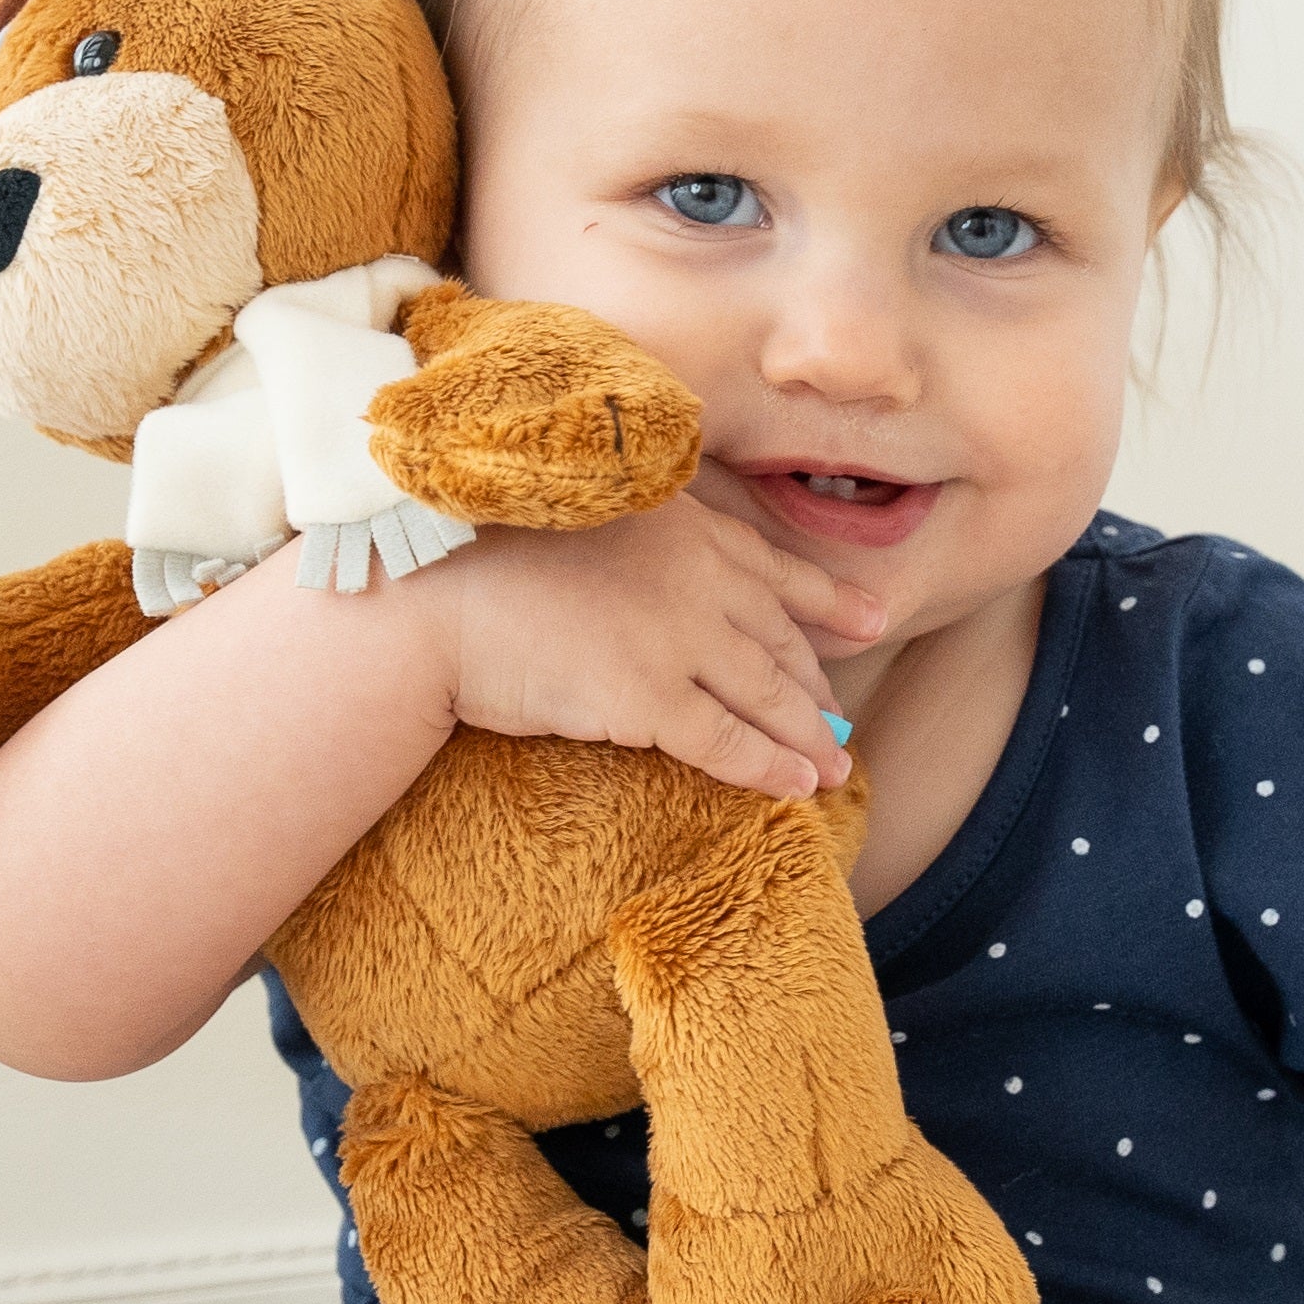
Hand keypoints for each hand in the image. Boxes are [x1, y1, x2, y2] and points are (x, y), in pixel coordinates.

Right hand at [435, 493, 883, 800]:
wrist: (431, 593)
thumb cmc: (480, 556)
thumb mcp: (579, 516)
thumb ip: (636, 540)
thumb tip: (658, 575)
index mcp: (681, 524)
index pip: (773, 567)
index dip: (829, 601)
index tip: (873, 620)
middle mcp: (695, 574)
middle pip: (780, 636)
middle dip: (818, 681)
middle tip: (844, 716)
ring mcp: (677, 635)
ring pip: (769, 693)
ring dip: (811, 734)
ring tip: (837, 765)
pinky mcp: (649, 696)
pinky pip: (728, 741)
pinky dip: (770, 768)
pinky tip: (798, 787)